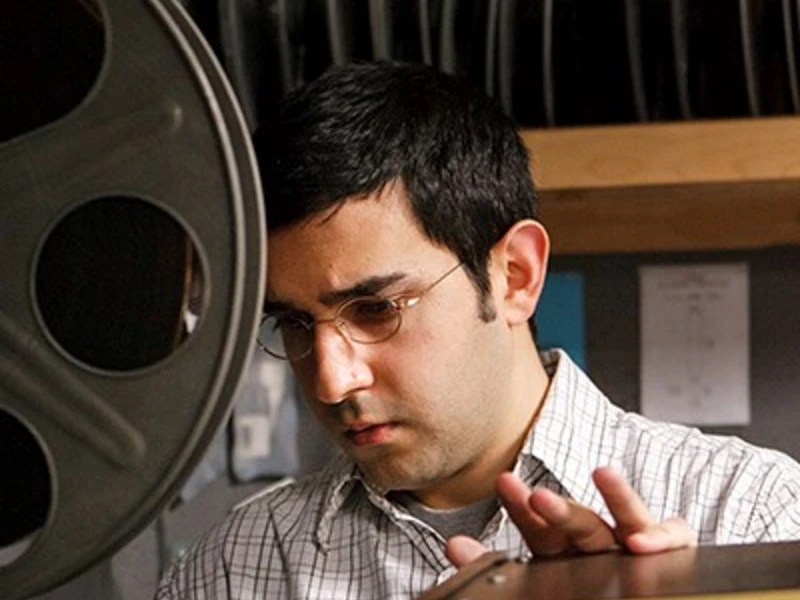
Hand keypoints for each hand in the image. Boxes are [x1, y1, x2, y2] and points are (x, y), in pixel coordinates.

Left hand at [446, 466, 696, 567]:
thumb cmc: (584, 587)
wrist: (647, 597)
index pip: (540, 527)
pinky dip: (663, 534)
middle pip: (580, 522)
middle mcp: (599, 546)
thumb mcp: (537, 579)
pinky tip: (642, 539)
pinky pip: (675, 537)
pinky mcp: (673, 551)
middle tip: (537, 494)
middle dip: (558, 508)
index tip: (505, 483)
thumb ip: (494, 563)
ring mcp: (635, 547)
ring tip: (604, 473)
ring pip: (628, 519)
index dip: (522, 507)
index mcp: (565, 551)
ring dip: (617, 496)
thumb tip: (454, 546)